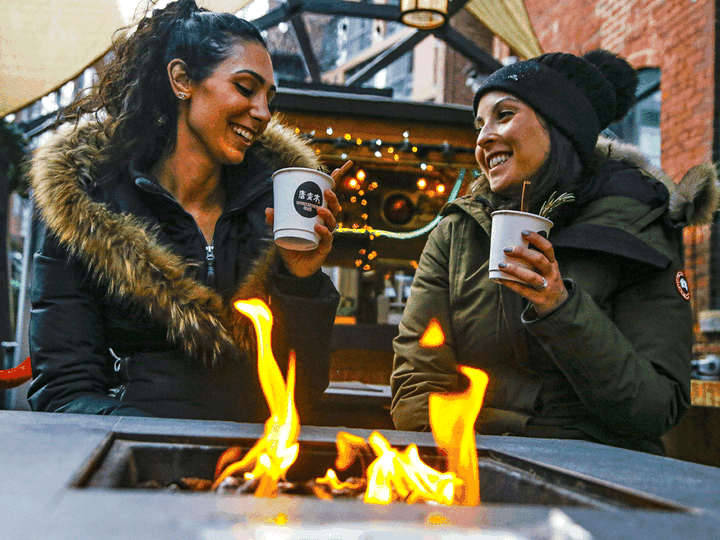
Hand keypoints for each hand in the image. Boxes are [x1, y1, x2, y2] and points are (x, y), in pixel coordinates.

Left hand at [265, 160, 351, 277]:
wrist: (294, 266)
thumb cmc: (291, 243)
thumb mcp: (280, 229)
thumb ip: (275, 219)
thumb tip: (268, 209)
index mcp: (318, 214)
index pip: (329, 196)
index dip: (336, 182)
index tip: (341, 167)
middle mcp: (325, 222)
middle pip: (334, 207)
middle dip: (332, 199)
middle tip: (326, 193)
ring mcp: (326, 234)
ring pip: (333, 221)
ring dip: (328, 213)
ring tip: (319, 209)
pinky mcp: (325, 247)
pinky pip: (327, 238)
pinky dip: (323, 232)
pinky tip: (317, 227)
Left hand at [496, 230, 567, 314]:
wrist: (559, 306)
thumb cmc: (547, 282)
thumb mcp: (547, 270)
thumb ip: (534, 261)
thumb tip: (510, 248)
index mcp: (553, 264)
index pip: (548, 248)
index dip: (536, 239)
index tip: (523, 232)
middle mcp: (552, 274)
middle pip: (539, 260)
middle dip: (522, 253)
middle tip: (507, 249)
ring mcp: (546, 287)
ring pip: (532, 277)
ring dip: (515, 270)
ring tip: (501, 264)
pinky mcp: (539, 299)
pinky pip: (524, 290)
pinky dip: (512, 284)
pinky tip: (501, 279)